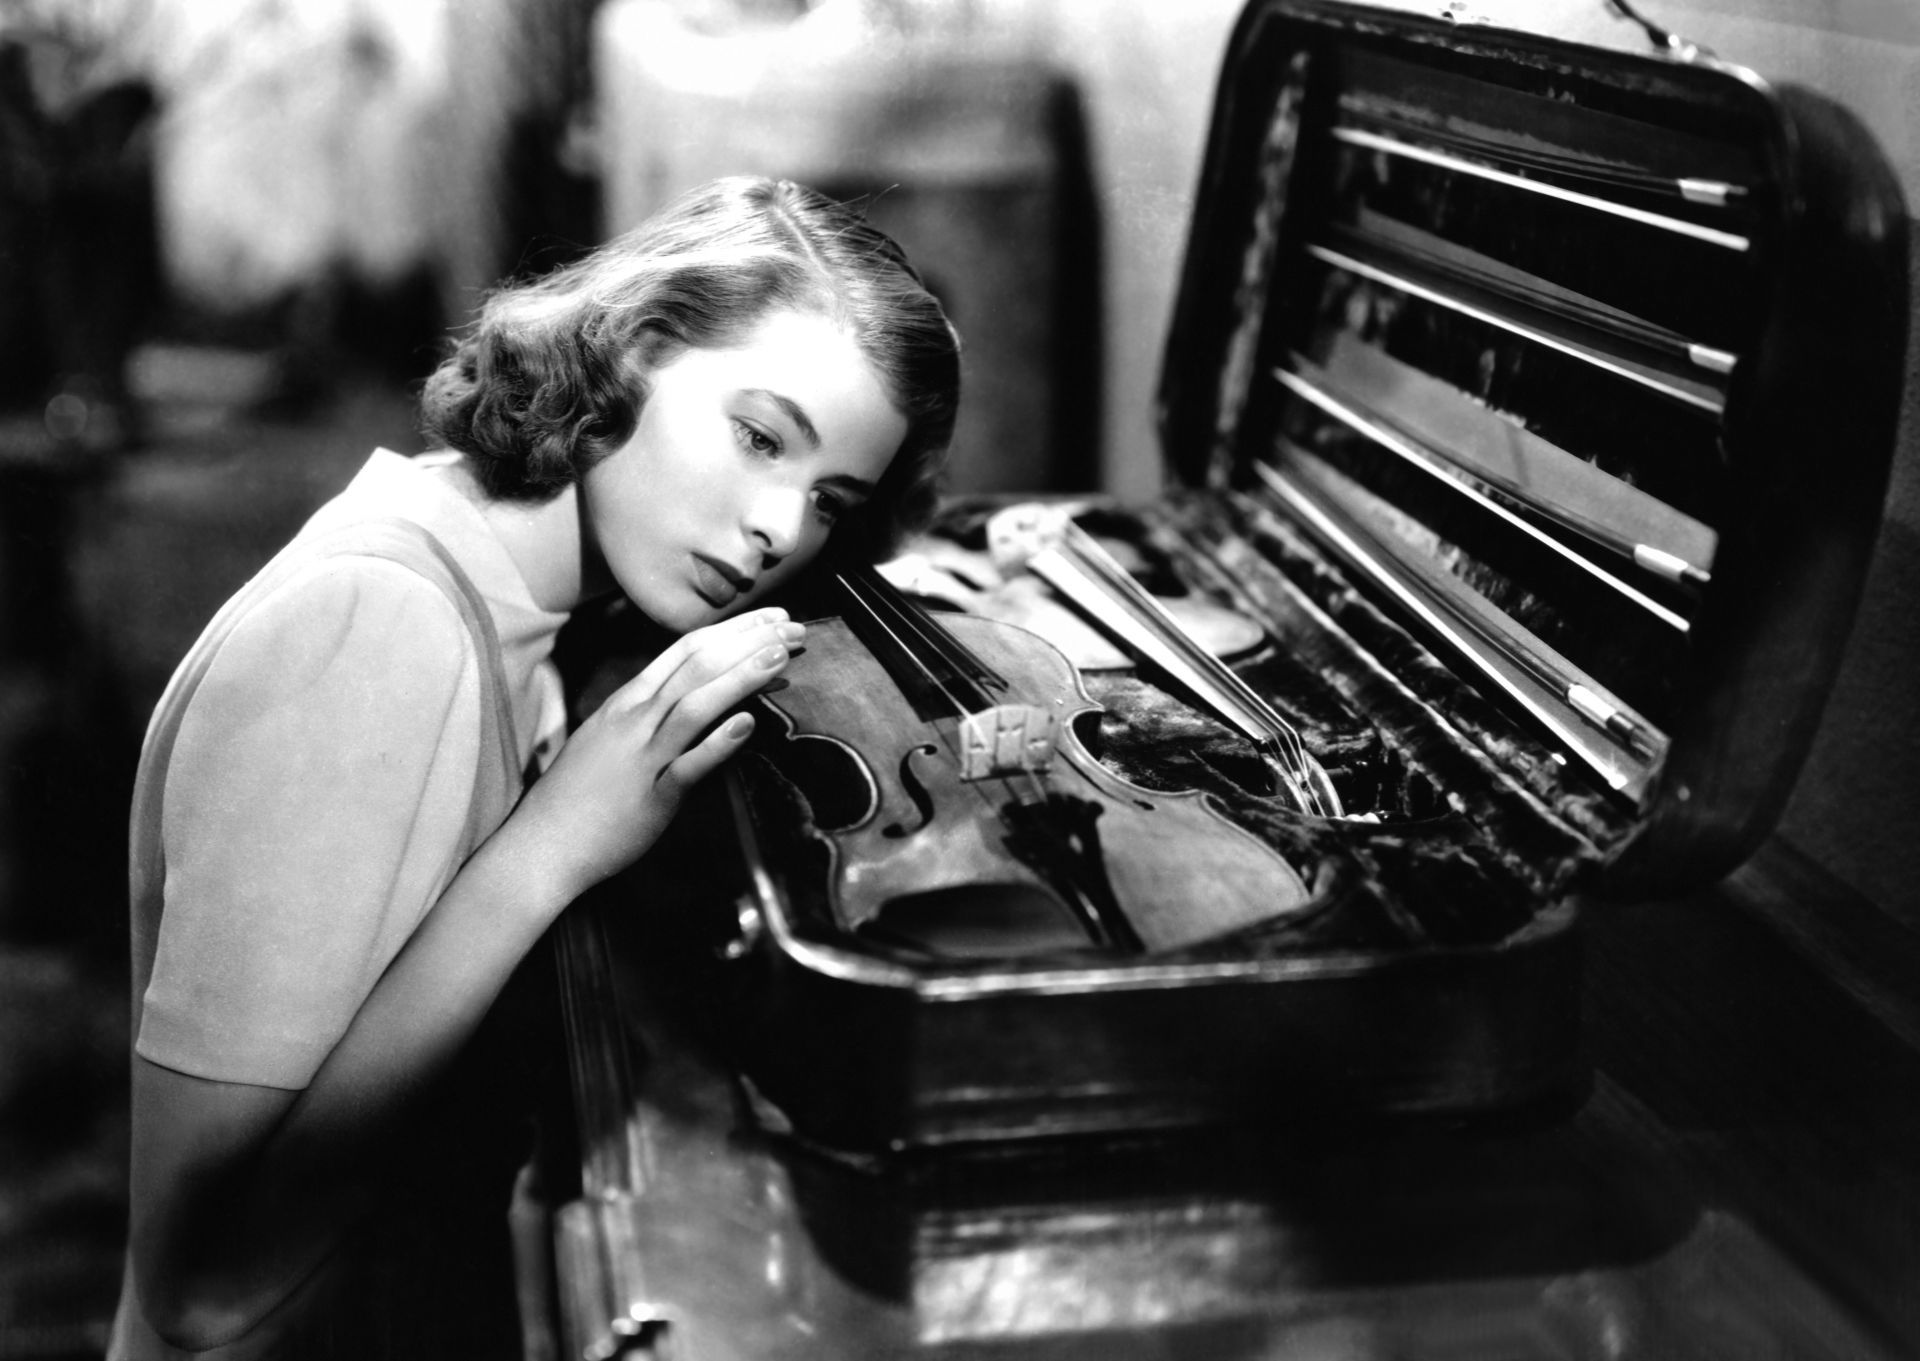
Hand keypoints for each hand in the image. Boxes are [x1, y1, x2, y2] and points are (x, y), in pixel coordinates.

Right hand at [511, 607, 802, 898]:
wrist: (543, 844)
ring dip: (742, 677)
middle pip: (697, 667)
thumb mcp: (609, 737)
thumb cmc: (579, 793)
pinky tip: (747, 724)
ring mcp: (643, 757)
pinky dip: (717, 743)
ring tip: (780, 656)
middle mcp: (635, 720)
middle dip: (748, 641)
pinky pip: (688, 765)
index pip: (685, 650)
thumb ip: (649, 713)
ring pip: (694, 705)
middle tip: (791, 626)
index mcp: (627, 702)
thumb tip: (693, 694)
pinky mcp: (653, 797)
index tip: (769, 617)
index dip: (732, 630)